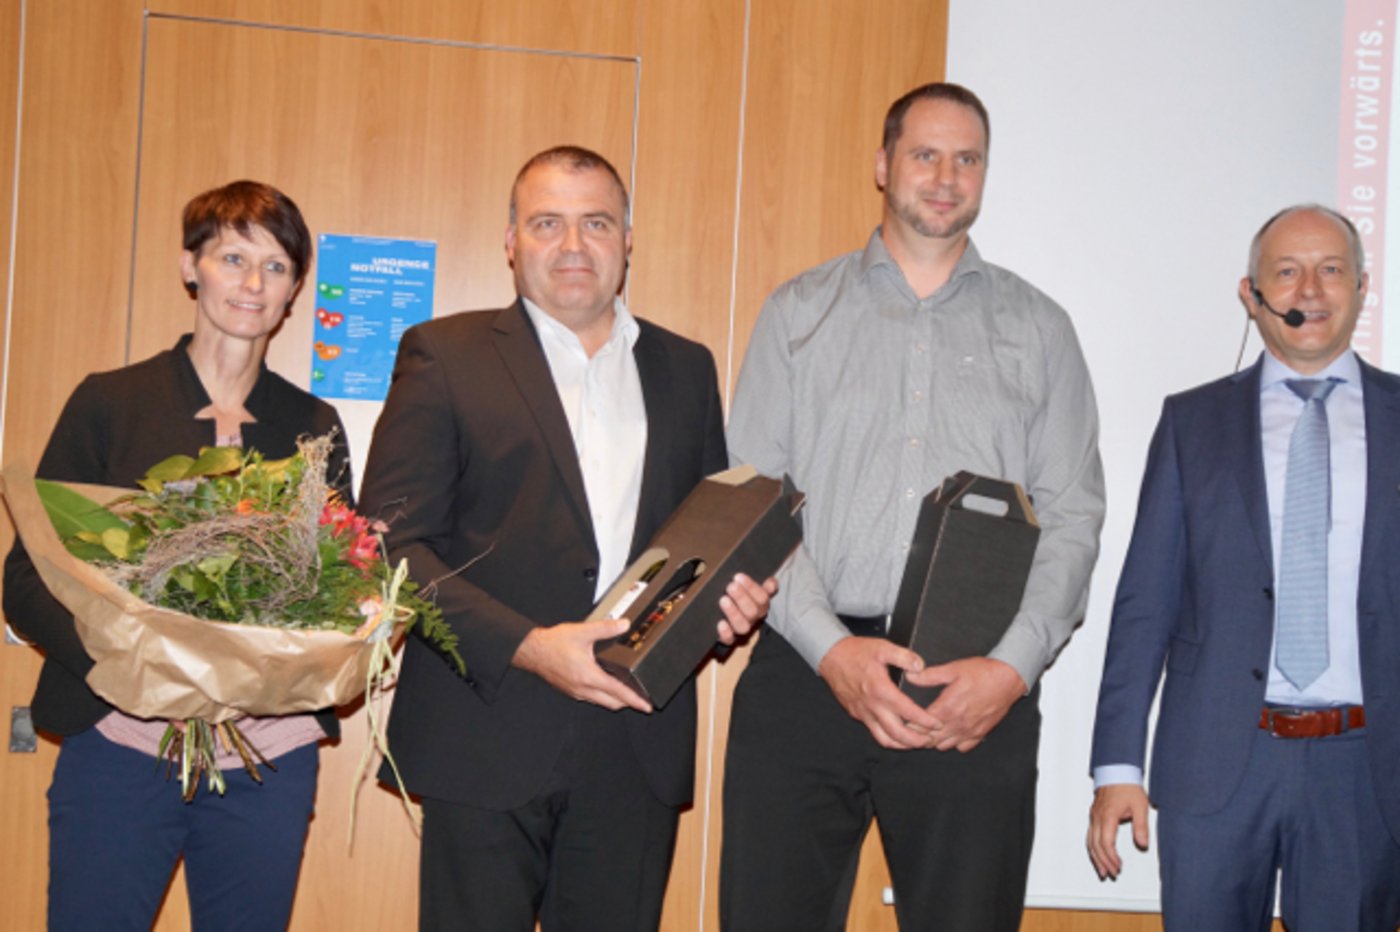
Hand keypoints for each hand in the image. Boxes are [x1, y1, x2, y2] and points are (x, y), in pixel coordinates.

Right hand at [511, 619, 651, 712]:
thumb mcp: (583, 632)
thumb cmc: (553, 644)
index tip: (646, 706)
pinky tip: (604, 685)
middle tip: (639, 699)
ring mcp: (576, 692)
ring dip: (614, 699)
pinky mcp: (570, 691)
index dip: (635, 700)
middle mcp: (583, 689)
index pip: (618, 692)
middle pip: (612, 703)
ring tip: (625, 692)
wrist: (532, 651)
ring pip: (601, 702)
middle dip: (628, 703)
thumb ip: (605, 628)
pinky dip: (602, 695)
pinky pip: (591, 698)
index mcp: (589, 677)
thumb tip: (624, 625)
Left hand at [716, 573, 777, 643]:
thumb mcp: (749, 590)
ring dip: (734, 613)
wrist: (725, 622)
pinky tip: (721, 623)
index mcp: (759, 606)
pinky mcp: (728, 640)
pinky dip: (726, 632)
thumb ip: (763, 586)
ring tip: (723, 600)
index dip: (752, 588)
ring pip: (742, 626)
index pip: (762, 598)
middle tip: (730, 586)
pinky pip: (729, 640)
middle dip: (742, 598)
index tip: (738, 577)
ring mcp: (741, 630)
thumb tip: (773, 582)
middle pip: (752, 612)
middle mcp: (752, 619)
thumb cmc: (739, 600)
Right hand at [816, 636, 939, 748]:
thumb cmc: (855, 652)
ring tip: (915, 743)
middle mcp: (872, 706)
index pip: (908, 712)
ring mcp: (863, 713)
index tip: (936, 723)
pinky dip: (888, 737)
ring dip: (902, 745)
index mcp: (881, 690)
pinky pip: (874, 732)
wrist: (830, 656)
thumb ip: (903, 656)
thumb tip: (920, 666)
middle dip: (916, 741)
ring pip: (884, 739)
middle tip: (930, 740)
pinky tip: (897, 734)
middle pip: (897, 734)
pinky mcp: (857, 714)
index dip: (925, 721)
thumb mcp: (882, 647)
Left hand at [905, 657, 1024, 751]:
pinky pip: (962, 748)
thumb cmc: (982, 672)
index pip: (920, 725)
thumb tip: (910, 675)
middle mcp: (957, 723)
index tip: (902, 720)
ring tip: (928, 730)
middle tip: (912, 727)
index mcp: (948, 708)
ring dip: (934, 740)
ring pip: (944, 746)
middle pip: (930, 739)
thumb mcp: (953, 669)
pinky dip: (953, 744)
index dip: (909, 724)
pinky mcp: (980, 733)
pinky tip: (950, 734)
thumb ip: (929, 675)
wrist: (1009, 678)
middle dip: (918, 735)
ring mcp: (969, 731)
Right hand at [1087, 783, 1150, 879]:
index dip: (1111, 858)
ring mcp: (1094, 816)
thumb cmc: (1128, 787)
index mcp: (1108, 816)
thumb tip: (1142, 844)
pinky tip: (1097, 855)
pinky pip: (1090, 835)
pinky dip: (1093, 848)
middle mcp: (1097, 818)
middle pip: (1095, 845)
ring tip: (1102, 870)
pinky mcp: (1094, 815)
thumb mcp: (1140, 806)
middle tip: (1111, 873)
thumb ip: (1141, 827)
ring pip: (1090, 841)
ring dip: (1095, 857)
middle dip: (1103, 862)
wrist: (1118, 771)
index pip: (1106, 843)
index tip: (1118, 867)